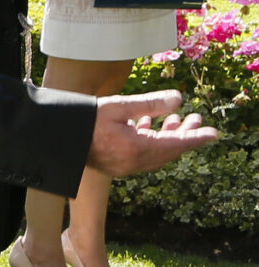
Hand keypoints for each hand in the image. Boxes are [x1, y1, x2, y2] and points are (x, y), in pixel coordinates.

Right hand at [87, 90, 218, 175]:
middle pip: (169, 151)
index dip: (196, 137)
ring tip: (175, 119)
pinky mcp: (115, 166)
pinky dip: (152, 142)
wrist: (54, 138)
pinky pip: (143, 156)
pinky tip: (147, 126)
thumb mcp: (118, 106)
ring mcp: (124, 167)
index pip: (176, 144)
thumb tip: (178, 99)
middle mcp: (133, 162)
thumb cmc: (83, 119)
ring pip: (157, 154)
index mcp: (136, 149)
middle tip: (196, 119)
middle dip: (184, 135)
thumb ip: (150, 103)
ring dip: (168, 137)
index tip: (213, 133)